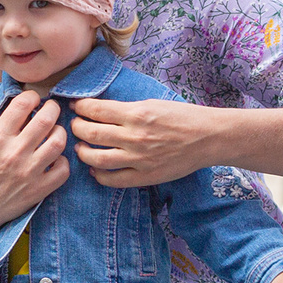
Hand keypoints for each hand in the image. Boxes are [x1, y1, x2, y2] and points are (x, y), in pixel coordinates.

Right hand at [0, 90, 70, 227]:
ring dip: (60, 133)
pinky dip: (62, 162)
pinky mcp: (39, 190)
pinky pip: (63, 169)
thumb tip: (28, 111)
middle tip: (52, 110)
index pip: (22, 103)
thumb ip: (5, 127)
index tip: (34, 99)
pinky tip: (54, 160)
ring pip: (59, 142)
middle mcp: (14, 153)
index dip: (32, 96)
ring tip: (55, 134)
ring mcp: (29, 172)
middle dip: (53, 109)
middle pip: (46, 118)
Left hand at [71, 95, 222, 189]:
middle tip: (75, 126)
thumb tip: (101, 110)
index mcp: (137, 113)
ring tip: (81, 148)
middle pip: (91, 133)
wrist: (208, 138)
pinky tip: (96, 171)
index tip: (77, 107)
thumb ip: (127, 108)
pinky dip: (100, 176)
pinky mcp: (146, 176)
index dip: (81, 108)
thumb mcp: (153, 103)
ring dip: (83, 153)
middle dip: (77, 128)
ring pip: (97, 159)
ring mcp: (139, 159)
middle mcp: (134, 136)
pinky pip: (114, 180)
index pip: (96, 110)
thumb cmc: (183, 116)